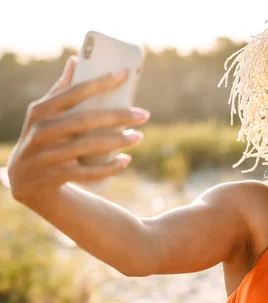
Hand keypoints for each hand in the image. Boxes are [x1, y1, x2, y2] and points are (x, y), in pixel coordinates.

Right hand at [5, 56, 149, 203]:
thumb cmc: (41, 137)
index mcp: (41, 111)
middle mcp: (42, 131)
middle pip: (85, 120)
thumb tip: (75, 59)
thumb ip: (60, 90)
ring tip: (139, 136)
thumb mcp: (44, 114)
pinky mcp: (56, 175)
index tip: (124, 74)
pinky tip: (126, 160)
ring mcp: (48, 155)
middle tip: (144, 115)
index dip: (99, 82)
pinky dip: (109, 168)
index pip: (73, 92)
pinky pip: (87, 172)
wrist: (24, 178)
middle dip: (117, 116)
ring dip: (117, 141)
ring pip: (87, 146)